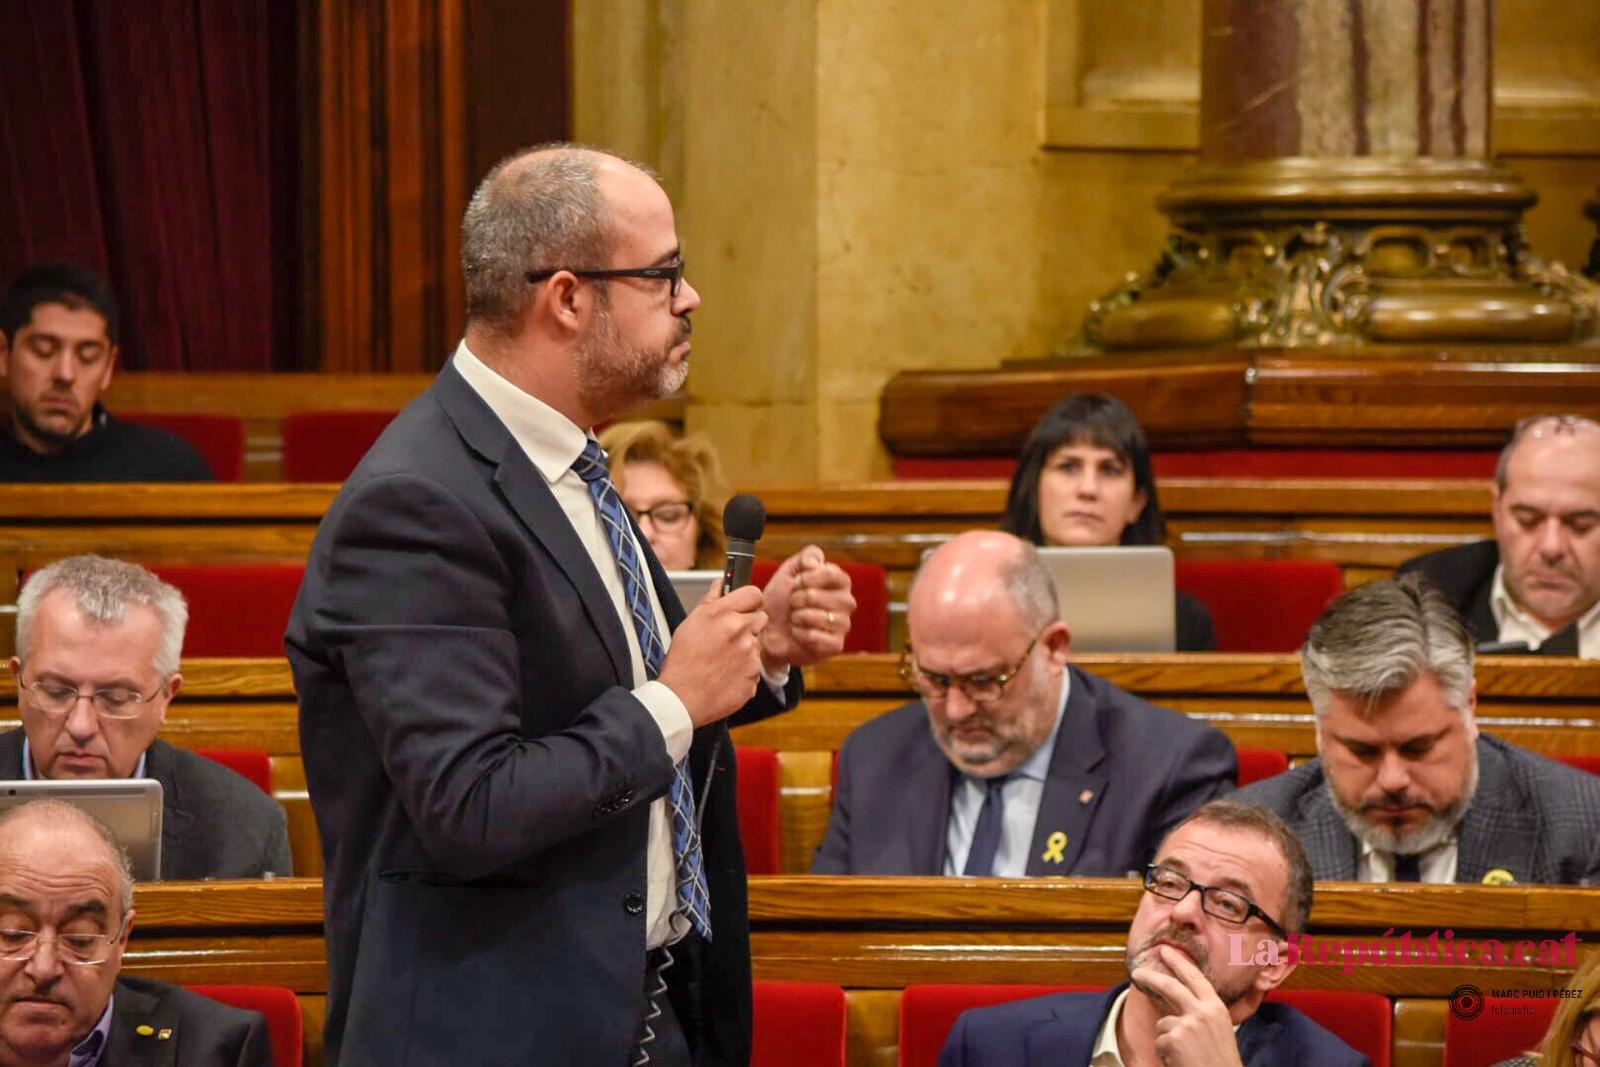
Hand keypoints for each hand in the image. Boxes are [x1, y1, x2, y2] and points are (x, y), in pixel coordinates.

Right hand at [658, 583, 766, 726]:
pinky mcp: (754, 676)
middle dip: (748, 624)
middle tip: (730, 636)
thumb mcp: (690, 623)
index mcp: (723, 614)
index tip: (745, 606)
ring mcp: (749, 655)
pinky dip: (744, 670)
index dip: (749, 600)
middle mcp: (740, 631)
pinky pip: (755, 667)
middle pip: (760, 617)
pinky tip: (726, 674)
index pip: (754, 593)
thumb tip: (721, 583)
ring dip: (745, 649)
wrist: (681, 698)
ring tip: (722, 659)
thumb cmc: (682, 661)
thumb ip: (710, 600)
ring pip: (757, 644)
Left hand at [758, 546, 854, 670]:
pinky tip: (798, 633)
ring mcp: (843, 624)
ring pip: (818, 617)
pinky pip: (816, 637)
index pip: (831, 573)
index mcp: (839, 582)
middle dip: (797, 599)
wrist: (769, 630)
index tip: (795, 583)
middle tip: (793, 604)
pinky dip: (800, 634)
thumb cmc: (782, 601)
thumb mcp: (789, 571)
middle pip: (818, 595)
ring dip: (797, 617)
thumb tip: (815, 563)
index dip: (807, 578)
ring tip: (795, 618)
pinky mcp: (836, 645)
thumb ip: (806, 557)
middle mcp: (846, 602)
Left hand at [1132, 946, 1245, 1066]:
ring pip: (1163, 1023)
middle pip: (1170, 986)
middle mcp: (1202, 1012)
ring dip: (1168, 1039)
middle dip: (1151, 977)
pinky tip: (1180, 1062)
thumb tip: (1176, 1002)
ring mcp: (1187, 1024)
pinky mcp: (1174, 1038)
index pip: (1195, 978)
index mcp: (1216, 1008)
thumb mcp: (1219, 1031)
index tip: (1166, 951)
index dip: (1179, 963)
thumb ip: (1201, 1014)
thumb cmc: (1220, 1062)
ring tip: (1185, 1055)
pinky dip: (1166, 1053)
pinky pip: (1160, 1041)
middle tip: (1137, 973)